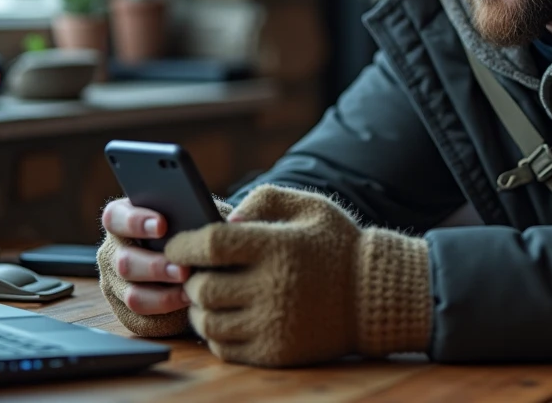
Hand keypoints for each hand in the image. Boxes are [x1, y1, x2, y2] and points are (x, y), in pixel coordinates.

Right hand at [100, 199, 191, 313]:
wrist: (200, 259)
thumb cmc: (193, 229)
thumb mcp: (193, 213)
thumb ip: (192, 211)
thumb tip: (206, 216)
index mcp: (122, 221)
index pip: (115, 217)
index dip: (135, 221)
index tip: (162, 225)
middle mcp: (113, 253)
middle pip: (124, 262)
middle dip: (156, 267)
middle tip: (183, 269)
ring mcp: (117, 285)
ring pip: (133, 296)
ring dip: (163, 296)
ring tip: (189, 291)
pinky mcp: (128, 313)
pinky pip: (142, 320)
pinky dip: (167, 315)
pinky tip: (188, 304)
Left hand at [165, 185, 431, 366]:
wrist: (376, 295)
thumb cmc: (336, 244)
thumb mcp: (308, 206)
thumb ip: (263, 199)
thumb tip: (219, 219)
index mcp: (278, 247)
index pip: (209, 244)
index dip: (183, 244)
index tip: (175, 245)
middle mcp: (273, 288)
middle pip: (202, 287)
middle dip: (188, 279)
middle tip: (192, 272)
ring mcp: (273, 324)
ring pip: (208, 322)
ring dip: (199, 308)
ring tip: (207, 295)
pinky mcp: (275, 352)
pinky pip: (224, 347)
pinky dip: (216, 333)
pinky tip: (226, 316)